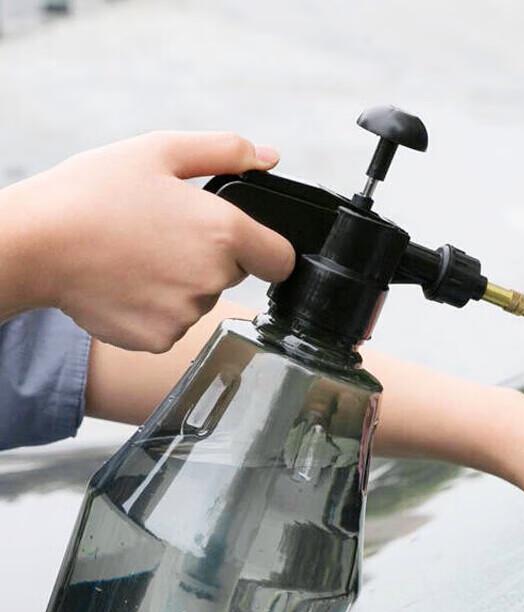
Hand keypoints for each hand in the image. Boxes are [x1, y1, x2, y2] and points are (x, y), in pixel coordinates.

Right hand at [0, 131, 293, 351]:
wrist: (34, 244)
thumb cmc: (92, 194)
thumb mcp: (159, 152)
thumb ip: (224, 152)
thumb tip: (269, 157)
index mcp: (223, 232)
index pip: (281, 259)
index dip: (267, 249)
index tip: (245, 243)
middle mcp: (213, 279)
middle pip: (233, 274)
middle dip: (210, 256)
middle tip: (163, 234)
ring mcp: (186, 314)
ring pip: (200, 299)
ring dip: (180, 283)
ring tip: (137, 256)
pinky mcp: (160, 338)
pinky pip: (172, 324)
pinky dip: (154, 308)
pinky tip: (125, 283)